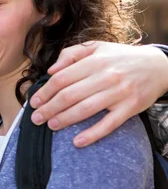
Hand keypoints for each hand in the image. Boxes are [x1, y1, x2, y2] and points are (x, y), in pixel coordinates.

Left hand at [30, 41, 167, 146]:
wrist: (158, 66)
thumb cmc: (120, 57)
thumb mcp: (96, 47)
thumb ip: (71, 54)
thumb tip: (51, 70)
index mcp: (94, 61)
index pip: (62, 78)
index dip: (45, 91)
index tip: (34, 102)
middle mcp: (105, 76)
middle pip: (70, 95)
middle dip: (49, 108)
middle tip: (36, 118)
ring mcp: (118, 93)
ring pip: (85, 109)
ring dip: (65, 120)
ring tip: (50, 126)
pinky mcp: (130, 108)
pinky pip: (109, 124)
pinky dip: (92, 134)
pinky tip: (77, 142)